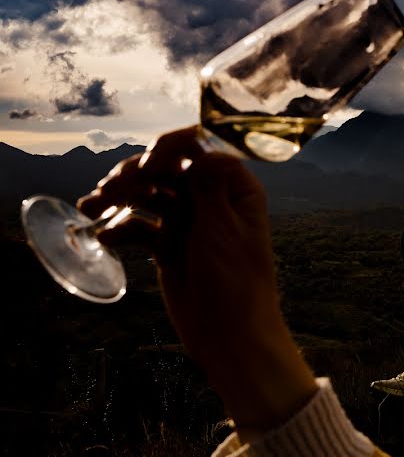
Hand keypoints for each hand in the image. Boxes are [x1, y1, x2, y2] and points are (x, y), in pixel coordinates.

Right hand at [77, 127, 316, 438]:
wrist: (230, 336)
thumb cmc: (237, 283)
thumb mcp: (221, 230)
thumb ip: (207, 186)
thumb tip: (205, 142)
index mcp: (235, 188)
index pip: (201, 148)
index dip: (169, 149)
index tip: (146, 166)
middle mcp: (212, 198)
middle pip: (168, 168)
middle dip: (135, 173)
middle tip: (109, 190)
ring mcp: (189, 220)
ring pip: (149, 194)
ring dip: (119, 196)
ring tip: (91, 206)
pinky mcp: (169, 243)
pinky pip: (140, 225)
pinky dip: (121, 226)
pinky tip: (104, 236)